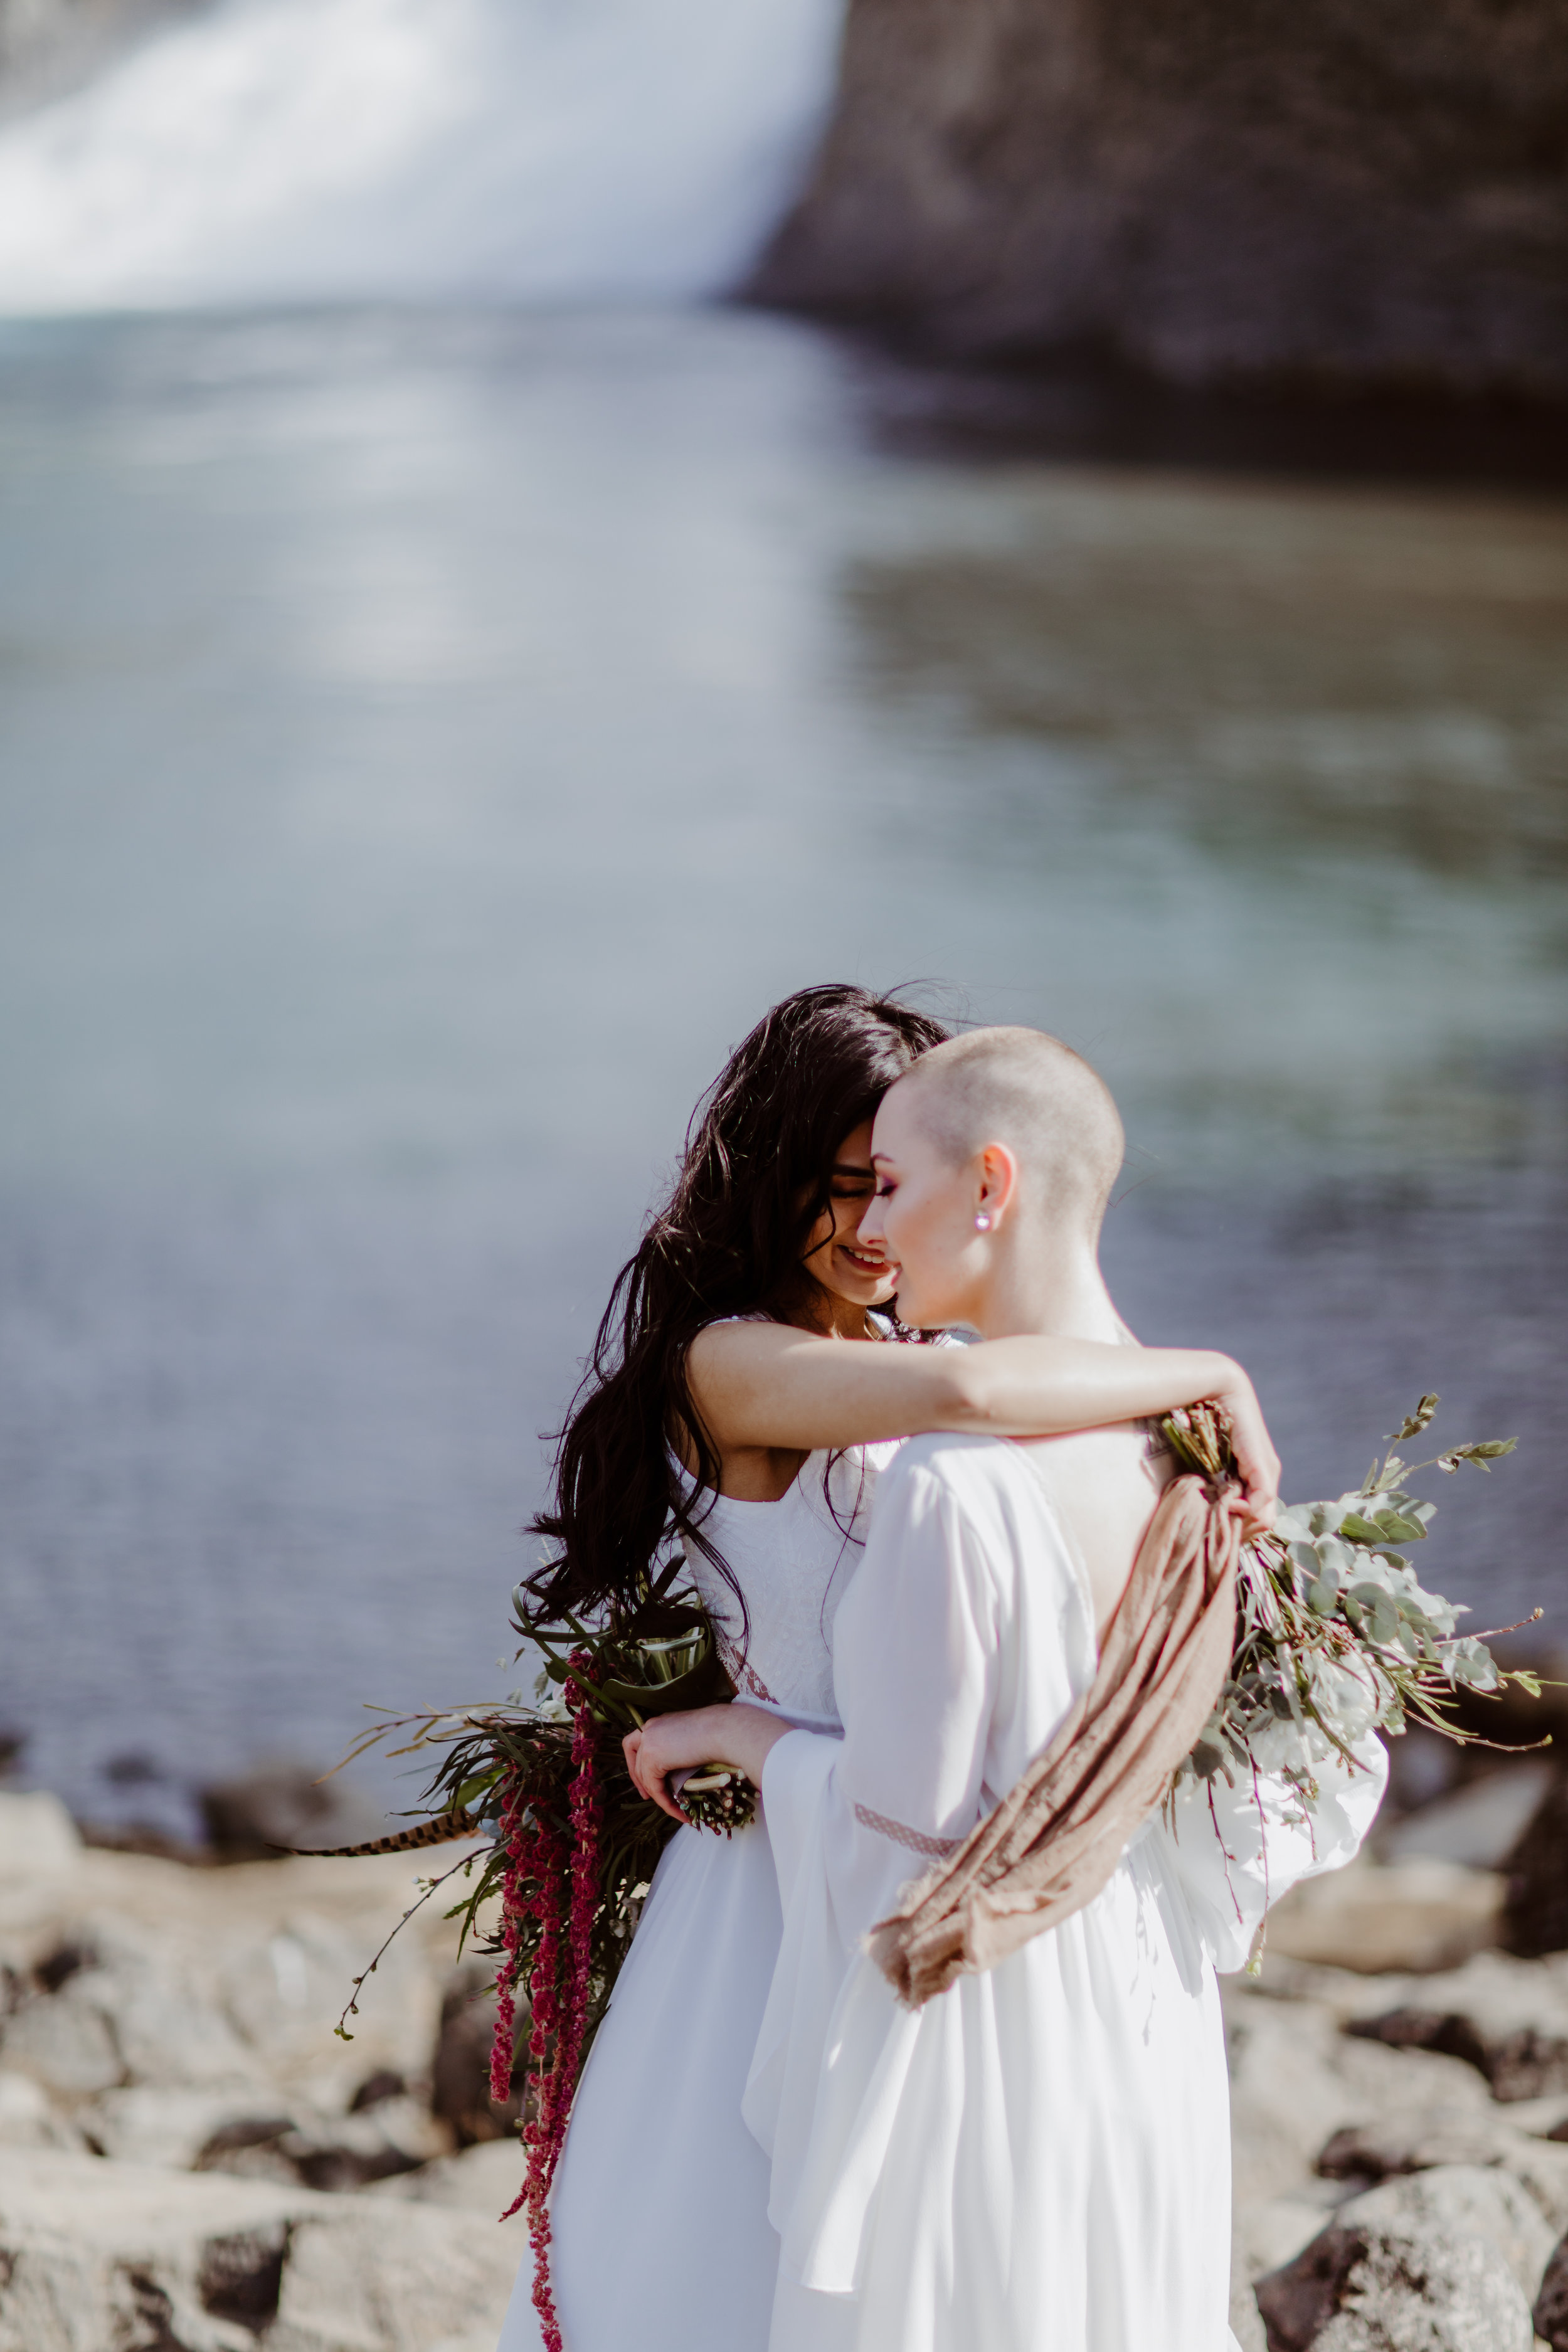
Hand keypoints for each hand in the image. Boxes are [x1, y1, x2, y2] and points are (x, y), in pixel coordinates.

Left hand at [623, 1703, 790, 1823]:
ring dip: (658, 1796)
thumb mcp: (692, 1738)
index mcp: (659, 1722)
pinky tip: (680, 1811)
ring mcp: (648, 1742)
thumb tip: (680, 1767)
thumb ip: (679, 1749)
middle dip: (640, 1781)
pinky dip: (665, 1802)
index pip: (637, 1743)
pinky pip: (655, 1787)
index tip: (647, 1781)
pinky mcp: (652, 1758)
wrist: (724, 1731)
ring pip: (644, 1776)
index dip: (637, 1763)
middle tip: (648, 1797)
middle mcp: (649, 1729)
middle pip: (634, 1759)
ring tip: (675, 1809)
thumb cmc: (719, 1731)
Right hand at [1212, 1366, 1279, 1538]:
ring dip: (1243, 1522)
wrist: (1224, 1393)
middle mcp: (1269, 1477)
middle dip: (1242, 1530)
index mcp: (1259, 1477)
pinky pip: (1263, 1499)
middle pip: (1265, 1523)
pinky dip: (1247, 1509)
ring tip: (1222, 1514)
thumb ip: (1217, 1483)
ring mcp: (1269, 1472)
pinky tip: (1230, 1505)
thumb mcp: (1213, 1462)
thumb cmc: (1211, 1423)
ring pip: (1266, 1517)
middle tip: (1220, 1525)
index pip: (1259, 1518)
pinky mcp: (1264, 1466)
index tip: (1219, 1526)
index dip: (1240, 1528)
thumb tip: (1211, 1509)